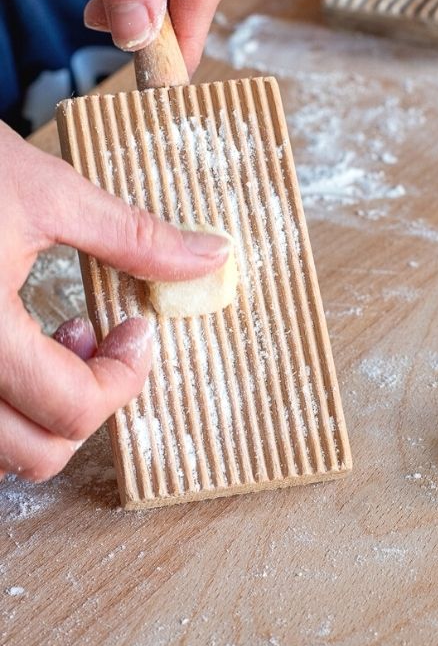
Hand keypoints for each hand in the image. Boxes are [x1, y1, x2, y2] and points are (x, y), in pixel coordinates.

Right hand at [0, 126, 230, 482]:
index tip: (139, 327)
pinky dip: (7, 403)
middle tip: (103, 339)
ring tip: (57, 338)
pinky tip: (17, 341)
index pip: (70, 406)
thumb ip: (131, 236)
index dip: (126, 376)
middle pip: (35, 453)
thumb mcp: (50, 192)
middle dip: (88, 403)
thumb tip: (209, 257)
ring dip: (42, 412)